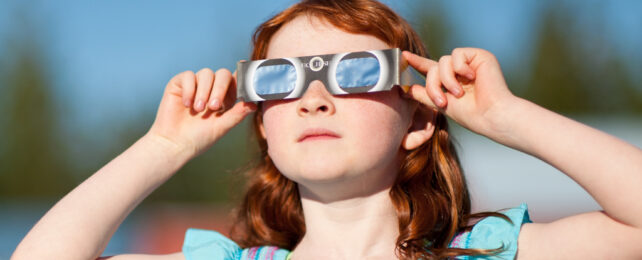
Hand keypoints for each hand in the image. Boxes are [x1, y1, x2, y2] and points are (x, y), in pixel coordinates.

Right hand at [146, 68, 256, 158]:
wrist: (174, 143)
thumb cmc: (199, 138)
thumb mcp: (222, 126)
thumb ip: (237, 114)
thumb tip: (254, 103)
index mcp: (225, 98)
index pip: (236, 81)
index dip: (242, 75)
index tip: (246, 71)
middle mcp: (212, 88)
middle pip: (222, 74)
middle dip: (220, 89)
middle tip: (213, 107)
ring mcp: (196, 85)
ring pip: (206, 73)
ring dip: (204, 91)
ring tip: (199, 109)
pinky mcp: (179, 84)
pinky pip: (188, 76)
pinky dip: (189, 89)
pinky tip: (186, 105)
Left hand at [403, 48, 519, 135]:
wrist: (491, 116)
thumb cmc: (470, 115)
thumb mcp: (441, 104)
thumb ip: (425, 95)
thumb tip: (407, 89)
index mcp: (451, 81)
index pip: (430, 69)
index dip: (417, 63)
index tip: (403, 56)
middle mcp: (459, 70)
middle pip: (434, 67)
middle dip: (433, 84)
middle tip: (441, 101)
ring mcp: (469, 63)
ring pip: (443, 61)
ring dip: (446, 79)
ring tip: (458, 93)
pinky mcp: (478, 55)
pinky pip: (457, 54)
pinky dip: (460, 68)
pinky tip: (471, 77)